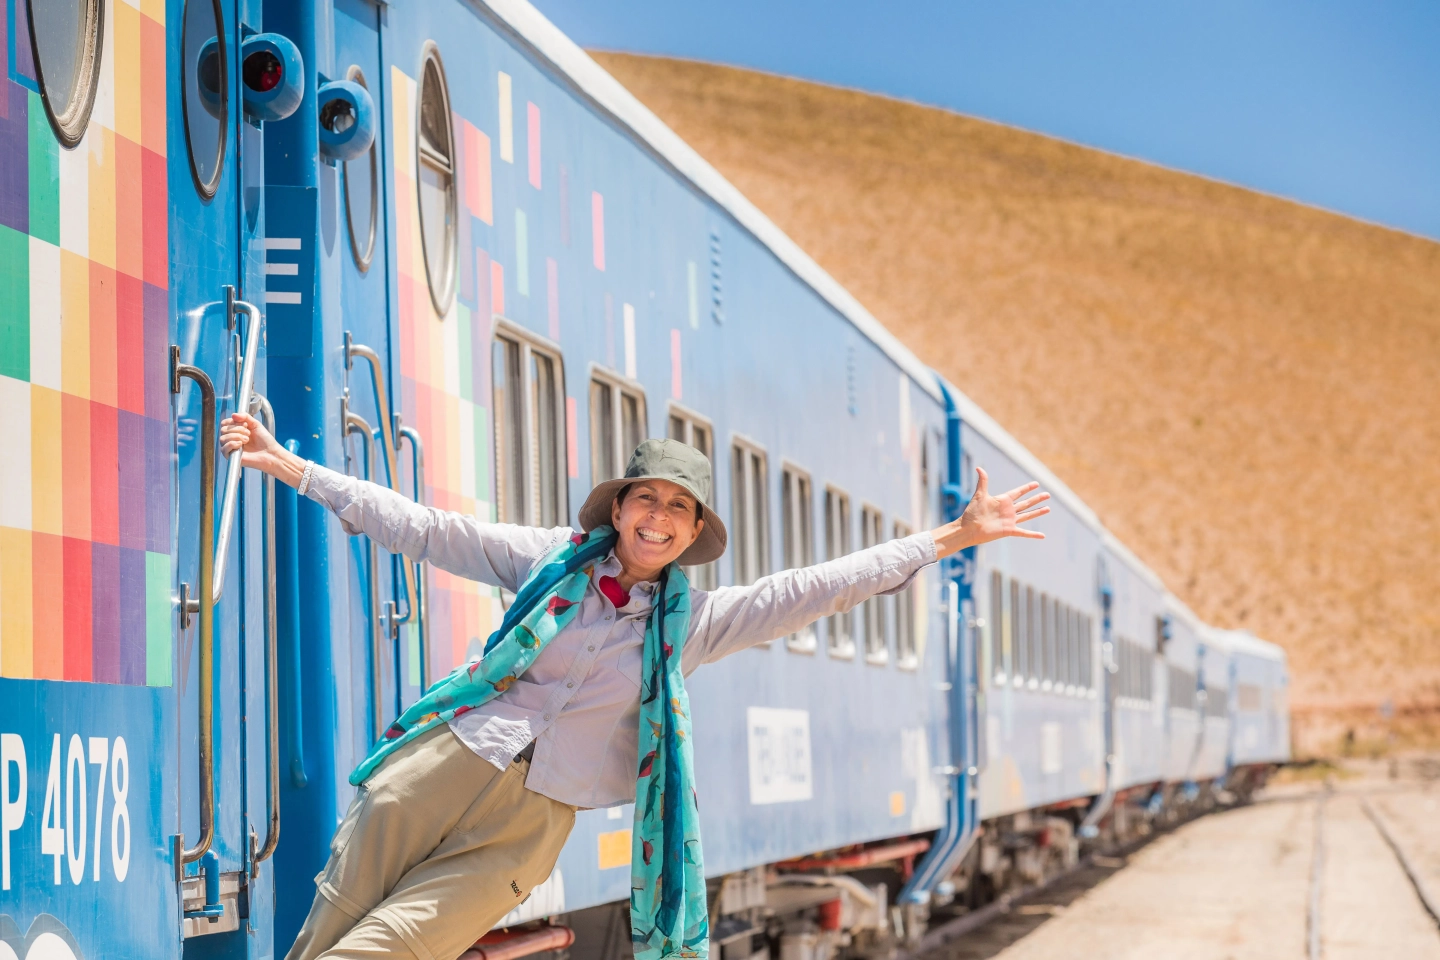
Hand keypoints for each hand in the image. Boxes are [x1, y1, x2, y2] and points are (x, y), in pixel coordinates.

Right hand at [220, 411, 307, 487]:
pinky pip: (224, 449)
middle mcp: (231, 439)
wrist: (270, 453)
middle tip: (248, 433)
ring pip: (222, 438)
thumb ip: (245, 417)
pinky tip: (241, 445)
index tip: (246, 425)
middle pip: (223, 430)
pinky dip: (232, 444)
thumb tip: (233, 415)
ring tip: (247, 440)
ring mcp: (230, 448)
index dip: (233, 422)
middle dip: (237, 429)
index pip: (224, 423)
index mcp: (235, 431)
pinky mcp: (231, 457)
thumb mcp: (255, 424)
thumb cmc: (265, 440)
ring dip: (236, 436)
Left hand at [931, 467, 1050, 558]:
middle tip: (1048, 494)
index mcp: (1002, 500)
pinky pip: (1024, 533)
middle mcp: (1008, 510)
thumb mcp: (980, 495)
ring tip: (1048, 508)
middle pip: (1026, 503)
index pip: (1018, 492)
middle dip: (1037, 499)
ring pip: (1027, 515)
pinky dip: (1033, 535)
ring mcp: (1009, 520)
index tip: (1036, 484)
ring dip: (1037, 512)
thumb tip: (979, 467)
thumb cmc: (972, 512)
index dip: (1027, 488)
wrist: (968, 528)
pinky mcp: (1009, 530)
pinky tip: (1043, 536)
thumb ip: (983, 481)